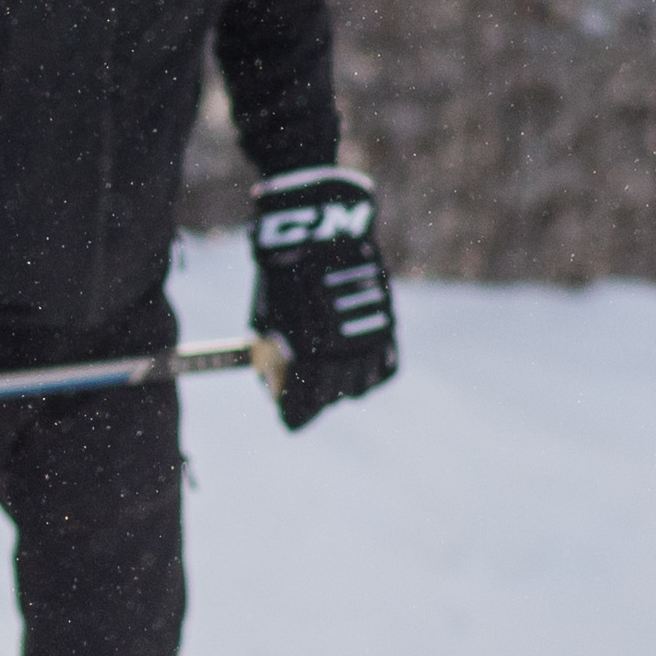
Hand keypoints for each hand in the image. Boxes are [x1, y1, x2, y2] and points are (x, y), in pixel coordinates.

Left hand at [247, 166, 397, 427]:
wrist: (319, 233)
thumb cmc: (284, 277)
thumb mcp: (267, 319)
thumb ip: (273, 358)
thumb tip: (274, 390)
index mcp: (305, 351)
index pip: (304, 402)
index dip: (295, 415)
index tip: (289, 421)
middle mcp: (341, 349)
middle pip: (330, 395)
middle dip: (315, 400)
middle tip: (307, 398)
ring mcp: (367, 337)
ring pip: (359, 384)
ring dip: (342, 386)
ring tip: (330, 378)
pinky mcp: (387, 323)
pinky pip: (384, 364)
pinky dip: (371, 371)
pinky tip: (359, 368)